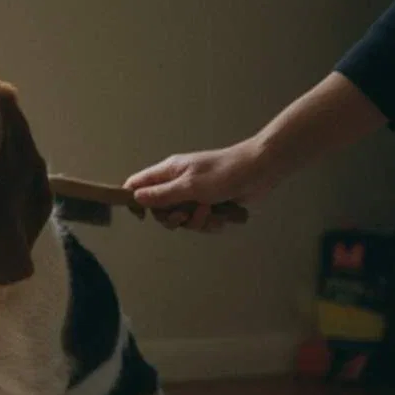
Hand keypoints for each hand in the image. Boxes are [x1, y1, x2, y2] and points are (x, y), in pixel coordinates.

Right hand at [123, 138, 278, 231]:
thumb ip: (162, 194)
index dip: (134, 200)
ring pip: (182, 219)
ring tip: (210, 212)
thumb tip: (137, 198)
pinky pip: (200, 222)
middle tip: (185, 215)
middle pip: (160, 210)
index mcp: (168, 172)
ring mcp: (194, 195)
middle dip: (174, 218)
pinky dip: (211, 223)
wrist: (260, 171)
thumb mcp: (190, 186)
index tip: (142, 216)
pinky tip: (222, 216)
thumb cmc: (224, 173)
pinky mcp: (210, 205)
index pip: (137, 184)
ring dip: (196, 222)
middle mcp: (177, 183)